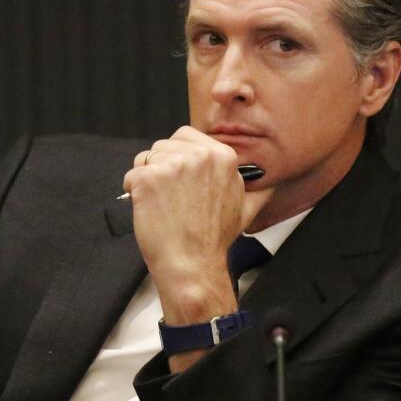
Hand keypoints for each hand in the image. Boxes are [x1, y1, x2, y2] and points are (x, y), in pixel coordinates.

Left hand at [122, 126, 273, 328]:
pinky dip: (134, 192)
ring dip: (146, 179)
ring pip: (144, 158)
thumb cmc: (214, 239)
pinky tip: (149, 209)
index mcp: (222, 156)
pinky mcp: (148, 178)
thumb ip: (259, 190)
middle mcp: (198, 155)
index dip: (177, 156)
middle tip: (170, 197)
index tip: (178, 178)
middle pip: (163, 145)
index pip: (185, 135)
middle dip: (160, 167)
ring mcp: (172, 165)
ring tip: (161, 204)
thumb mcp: (246, 210)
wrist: (193, 264)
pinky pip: (131, 176)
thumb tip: (269, 183)